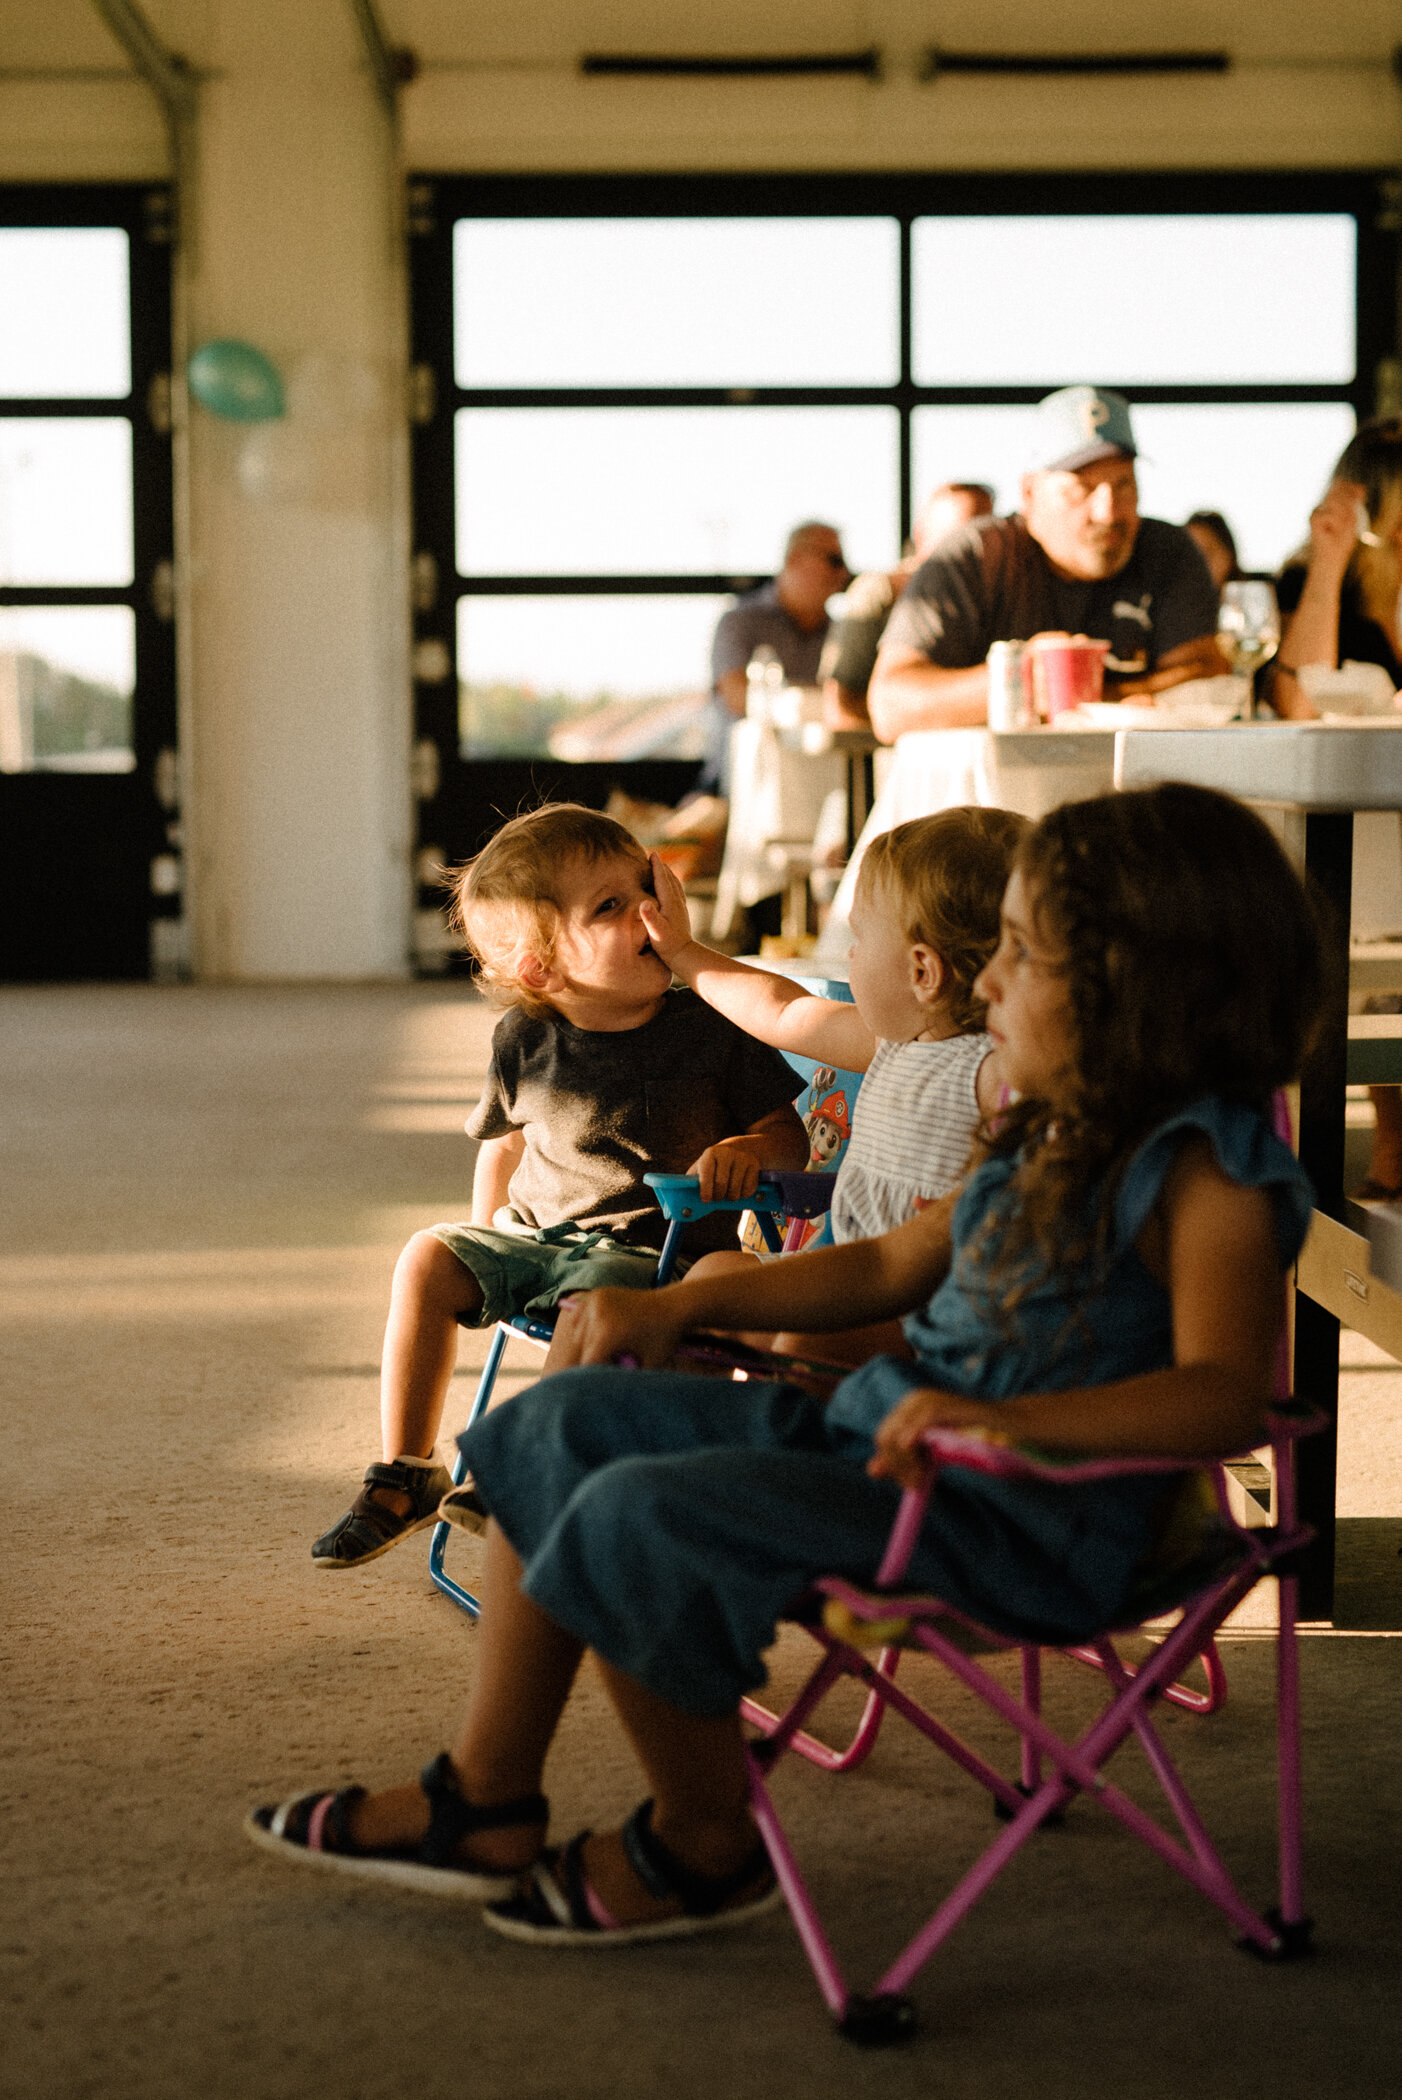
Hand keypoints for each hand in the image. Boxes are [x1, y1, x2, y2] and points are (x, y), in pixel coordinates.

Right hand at [544, 1286, 683, 1372]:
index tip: (607, 1380)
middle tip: (617, 1360)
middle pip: (582, 1349)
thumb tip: (602, 1396)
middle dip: (597, 1360)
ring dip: (588, 1345)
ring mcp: (595, 1301)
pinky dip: (585, 1328)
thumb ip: (623, 1381)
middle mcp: (598, 1315)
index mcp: (608, 1333)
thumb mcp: (647, 1367)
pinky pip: (578, 1318)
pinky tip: (603, 1332)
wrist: (672, 1306)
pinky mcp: (595, 1295)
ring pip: (578, 1335)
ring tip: (612, 1346)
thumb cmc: (663, 1340)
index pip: (589, 1364)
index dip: (596, 1376)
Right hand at [641, 853, 693, 968]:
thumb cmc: (668, 945)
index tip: (652, 854)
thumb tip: (643, 903)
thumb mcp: (656, 932)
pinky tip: (670, 886)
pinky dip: (672, 884)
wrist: (684, 955)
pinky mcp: (681, 913)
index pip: (662, 880)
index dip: (656, 866)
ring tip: (661, 867)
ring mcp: (681, 907)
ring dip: (667, 874)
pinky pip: (677, 893)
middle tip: (652, 855)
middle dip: (661, 866)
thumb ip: (650, 917)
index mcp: (670, 902)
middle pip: (669, 879)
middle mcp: (677, 902)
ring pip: (675, 885)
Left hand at [687, 1136, 763, 1203]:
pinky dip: (743, 1195)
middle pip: (722, 1183)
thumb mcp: (701, 1169)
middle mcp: (726, 1153)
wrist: (737, 1149)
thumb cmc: (713, 1166)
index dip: (705, 1189)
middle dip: (718, 1196)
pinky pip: (748, 1188)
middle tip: (717, 1198)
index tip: (706, 1200)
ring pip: (735, 1189)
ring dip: (731, 1197)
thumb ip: (692, 1183)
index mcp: (710, 1154)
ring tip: (728, 1194)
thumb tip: (682, 1203)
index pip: (706, 1173)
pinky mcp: (754, 1164)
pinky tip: (739, 1190)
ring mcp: (742, 1157)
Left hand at [867, 1386, 1003, 1490]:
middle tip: (915, 1485)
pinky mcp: (941, 1407)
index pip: (883, 1437)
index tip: (909, 1484)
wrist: (1010, 1426)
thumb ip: (904, 1460)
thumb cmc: (974, 1437)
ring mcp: (927, 1400)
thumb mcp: (933, 1451)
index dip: (891, 1463)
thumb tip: (871, 1470)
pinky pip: (913, 1432)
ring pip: (895, 1437)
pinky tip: (925, 1470)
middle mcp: (914, 1399)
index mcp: (909, 1407)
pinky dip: (913, 1455)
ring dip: (904, 1465)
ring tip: (922, 1480)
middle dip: (896, 1466)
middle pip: (884, 1437)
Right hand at [1307, 478, 1364, 574]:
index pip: (1340, 484)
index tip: (1360, 495)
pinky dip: (1336, 524)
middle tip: (1348, 521)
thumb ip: (1355, 502)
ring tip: (1339, 528)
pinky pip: (1330, 515)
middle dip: (1348, 505)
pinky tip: (1330, 531)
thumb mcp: (1353, 518)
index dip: (1350, 487)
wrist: (1332, 557)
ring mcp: (1318, 510)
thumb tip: (1361, 488)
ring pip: (1334, 501)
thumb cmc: (1342, 540)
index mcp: (1333, 502)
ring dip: (1343, 516)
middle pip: (1338, 491)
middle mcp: (1324, 504)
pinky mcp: (1313, 518)